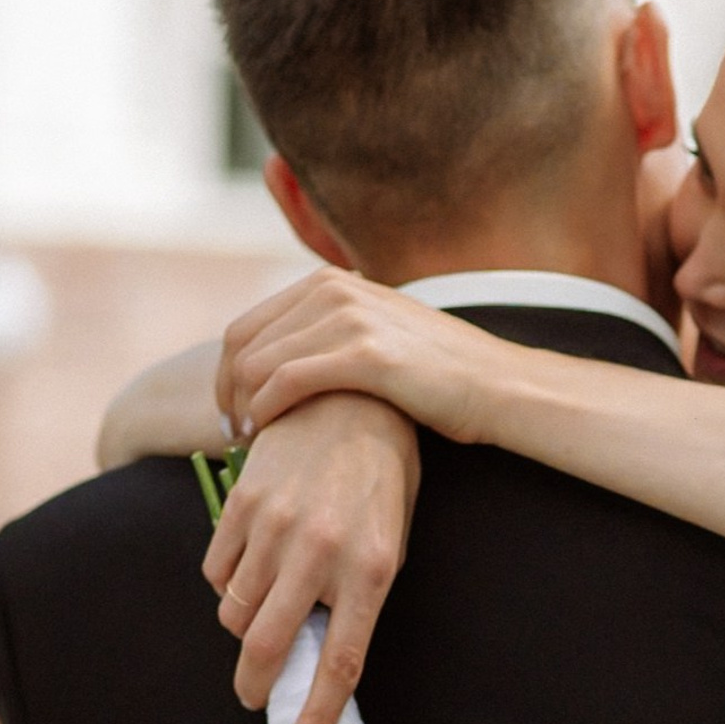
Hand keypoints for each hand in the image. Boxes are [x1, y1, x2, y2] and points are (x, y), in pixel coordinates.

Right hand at [202, 392, 420, 723]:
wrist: (353, 400)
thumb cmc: (382, 482)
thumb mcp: (390, 544)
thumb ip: (356, 601)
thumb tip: (318, 660)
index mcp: (373, 571)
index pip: (339, 664)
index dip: (316, 714)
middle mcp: (321, 553)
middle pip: (267, 646)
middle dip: (256, 686)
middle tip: (256, 697)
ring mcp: (276, 527)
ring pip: (235, 612)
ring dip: (244, 630)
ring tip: (264, 618)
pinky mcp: (242, 503)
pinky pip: (216, 572)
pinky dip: (227, 588)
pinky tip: (249, 574)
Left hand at [217, 269, 486, 442]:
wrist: (497, 387)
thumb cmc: (443, 379)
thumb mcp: (381, 339)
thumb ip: (336, 337)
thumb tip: (294, 363)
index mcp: (332, 282)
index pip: (249, 324)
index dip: (228, 372)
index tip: (231, 412)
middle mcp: (334, 290)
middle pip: (242, 341)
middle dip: (227, 391)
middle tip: (229, 433)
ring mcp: (348, 318)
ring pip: (257, 363)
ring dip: (242, 407)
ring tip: (246, 441)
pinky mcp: (362, 354)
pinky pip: (285, 381)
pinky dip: (265, 410)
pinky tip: (266, 435)